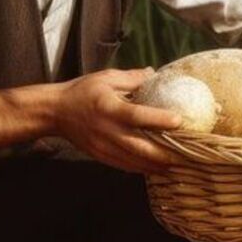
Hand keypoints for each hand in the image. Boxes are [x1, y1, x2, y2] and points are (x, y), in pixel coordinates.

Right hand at [52, 68, 182, 173]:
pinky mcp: (101, 156)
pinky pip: (126, 166)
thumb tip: (156, 73)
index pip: (137, 116)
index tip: (180, 121)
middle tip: (187, 154)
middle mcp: (106, 130)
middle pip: (139, 147)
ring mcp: (103, 146)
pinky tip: (160, 168)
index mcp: (108, 107)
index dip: (159, 120)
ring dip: (158, 165)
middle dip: (165, 154)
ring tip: (179, 165)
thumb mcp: (106, 78)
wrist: (54, 112)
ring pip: (135, 161)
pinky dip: (144, 168)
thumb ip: (133, 78)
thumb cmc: (83, 91)